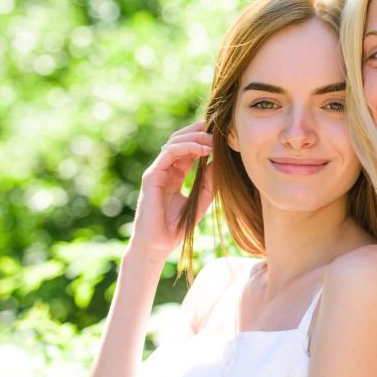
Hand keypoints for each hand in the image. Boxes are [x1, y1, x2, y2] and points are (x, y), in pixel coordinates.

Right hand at [128, 121, 213, 263]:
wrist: (159, 246)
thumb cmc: (178, 228)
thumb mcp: (201, 200)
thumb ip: (210, 181)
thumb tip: (221, 161)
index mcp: (175, 174)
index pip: (189, 148)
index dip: (204, 139)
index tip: (224, 137)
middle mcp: (165, 169)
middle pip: (180, 139)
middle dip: (200, 131)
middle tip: (219, 130)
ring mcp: (157, 171)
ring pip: (174, 141)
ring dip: (196, 137)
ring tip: (214, 140)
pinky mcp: (152, 176)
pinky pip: (169, 153)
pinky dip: (187, 147)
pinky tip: (204, 150)